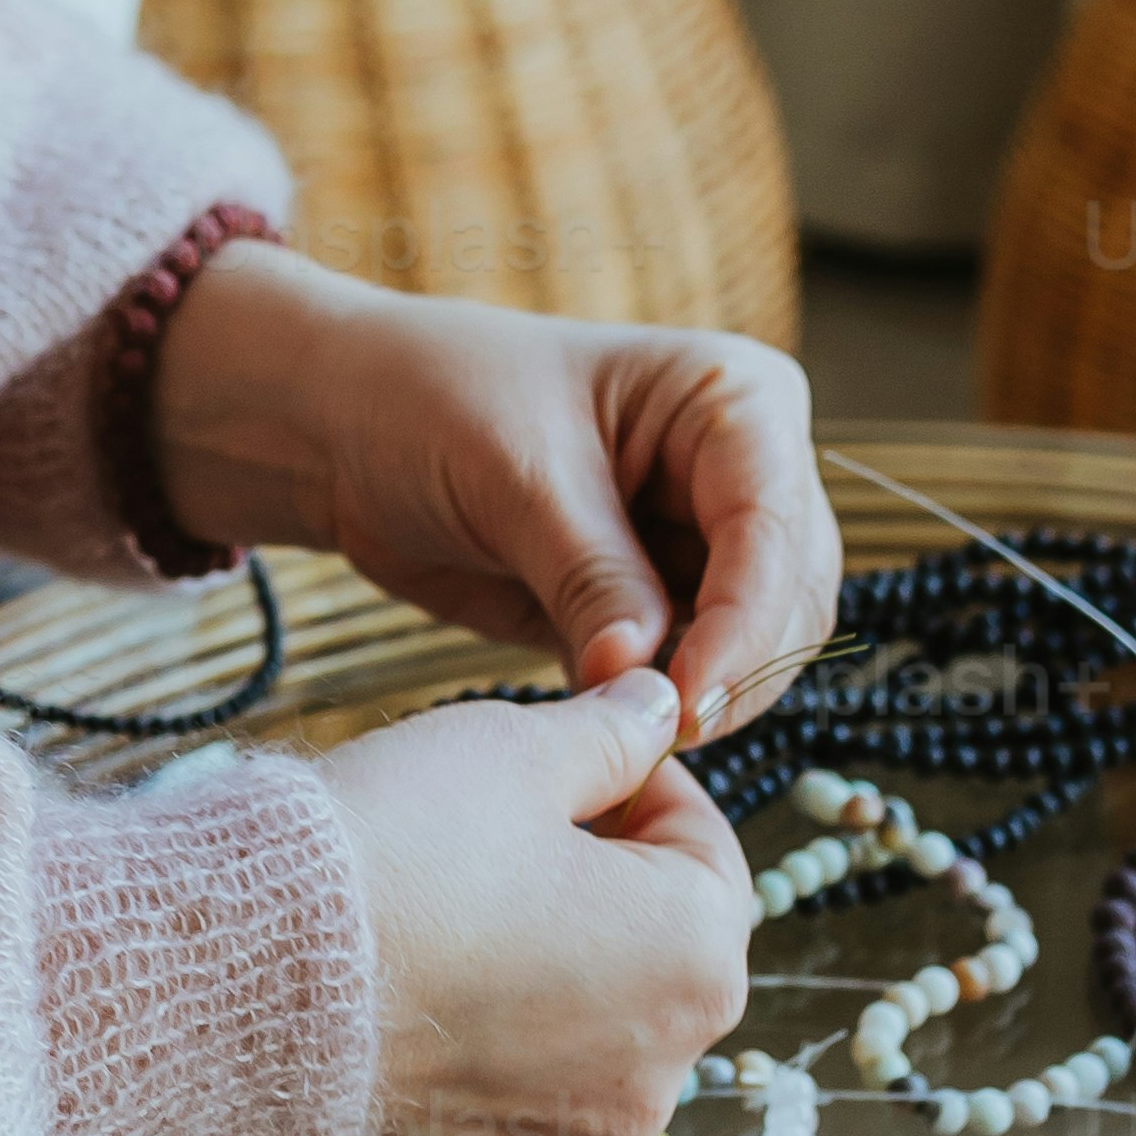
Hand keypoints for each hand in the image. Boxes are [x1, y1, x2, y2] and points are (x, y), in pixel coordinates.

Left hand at [145, 249, 836, 745]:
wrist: (348, 425)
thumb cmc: (433, 401)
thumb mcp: (517, 481)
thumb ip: (593, 582)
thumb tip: (646, 688)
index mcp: (733, 399)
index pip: (774, 527)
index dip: (743, 624)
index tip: (686, 703)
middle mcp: (742, 470)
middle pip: (787, 598)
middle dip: (731, 671)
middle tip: (654, 736)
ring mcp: (703, 540)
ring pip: (751, 649)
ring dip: (696, 697)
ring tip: (620, 734)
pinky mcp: (655, 602)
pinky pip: (684, 673)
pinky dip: (654, 708)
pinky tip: (606, 731)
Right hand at [321, 667, 752, 1135]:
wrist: (239, 987)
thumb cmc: (393, 855)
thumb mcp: (511, 750)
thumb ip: (608, 733)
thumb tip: (655, 707)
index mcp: (693, 960)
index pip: (706, 849)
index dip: (639, 784)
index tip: (572, 756)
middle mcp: (656, 1073)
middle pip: (650, 948)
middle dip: (593, 882)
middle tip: (497, 828)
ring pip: (579, 1026)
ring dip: (537, 967)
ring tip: (438, 910)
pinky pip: (504, 1093)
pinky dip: (474, 1043)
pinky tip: (403, 990)